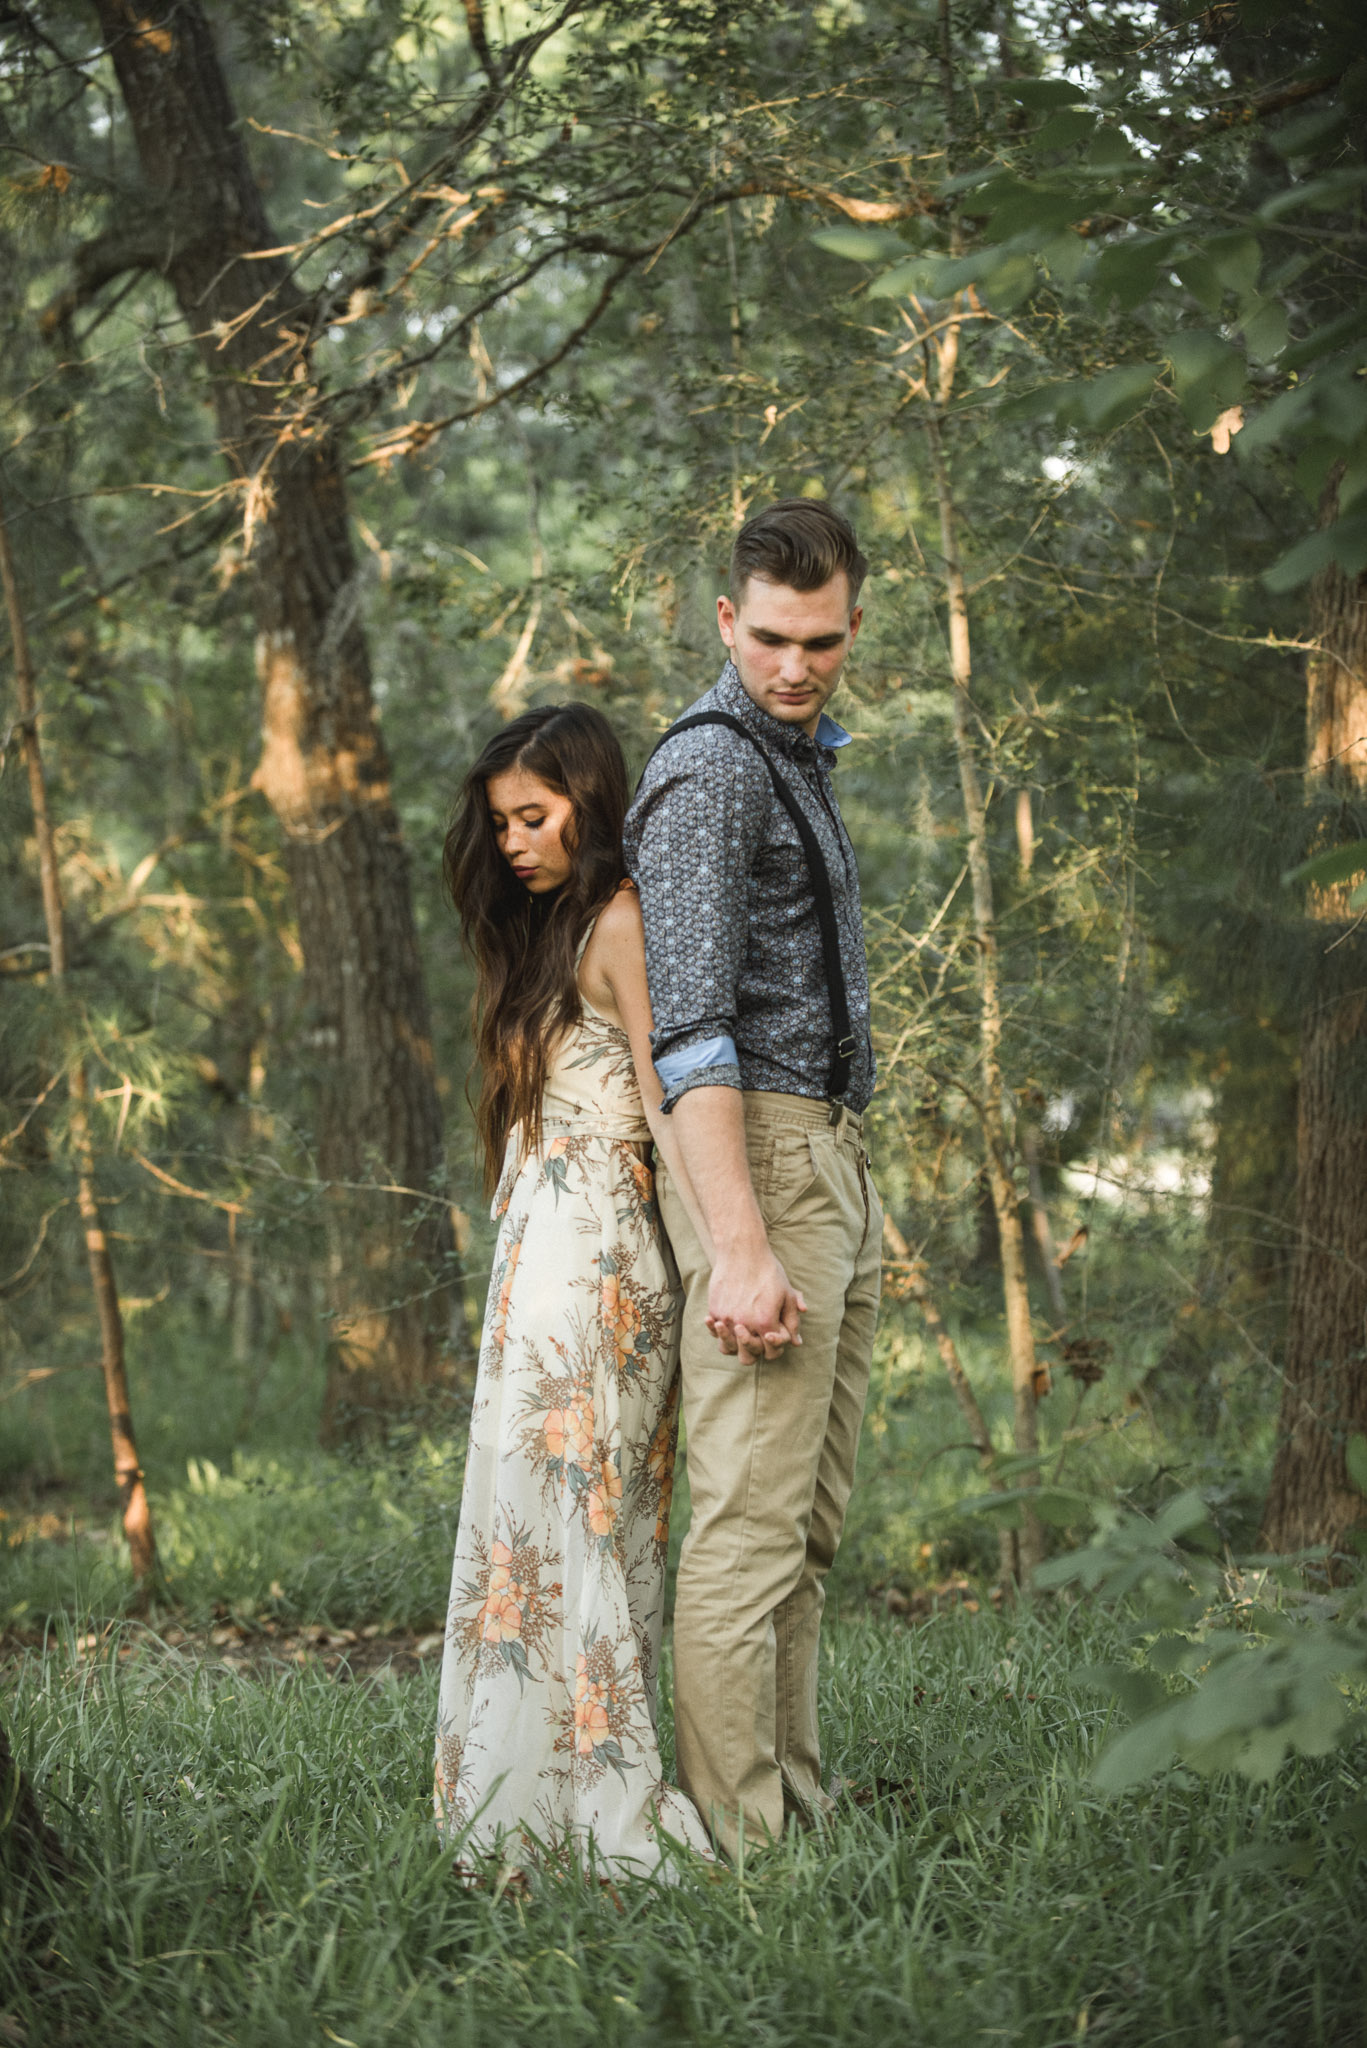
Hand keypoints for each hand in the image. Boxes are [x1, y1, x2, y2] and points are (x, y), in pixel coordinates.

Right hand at [704, 1243, 805, 1361]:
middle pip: (748, 1358)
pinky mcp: (714, 1310)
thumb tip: (796, 1343)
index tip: (773, 1336)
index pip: (771, 1353)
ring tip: (740, 1333)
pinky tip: (726, 1323)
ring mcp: (726, 1319)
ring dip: (734, 1345)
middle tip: (757, 1338)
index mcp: (766, 1323)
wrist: (742, 1251)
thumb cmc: (768, 1272)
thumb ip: (792, 1321)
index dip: (775, 1348)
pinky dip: (720, 1331)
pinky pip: (715, 1332)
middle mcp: (744, 1325)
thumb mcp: (787, 1295)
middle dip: (755, 1351)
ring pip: (727, 1349)